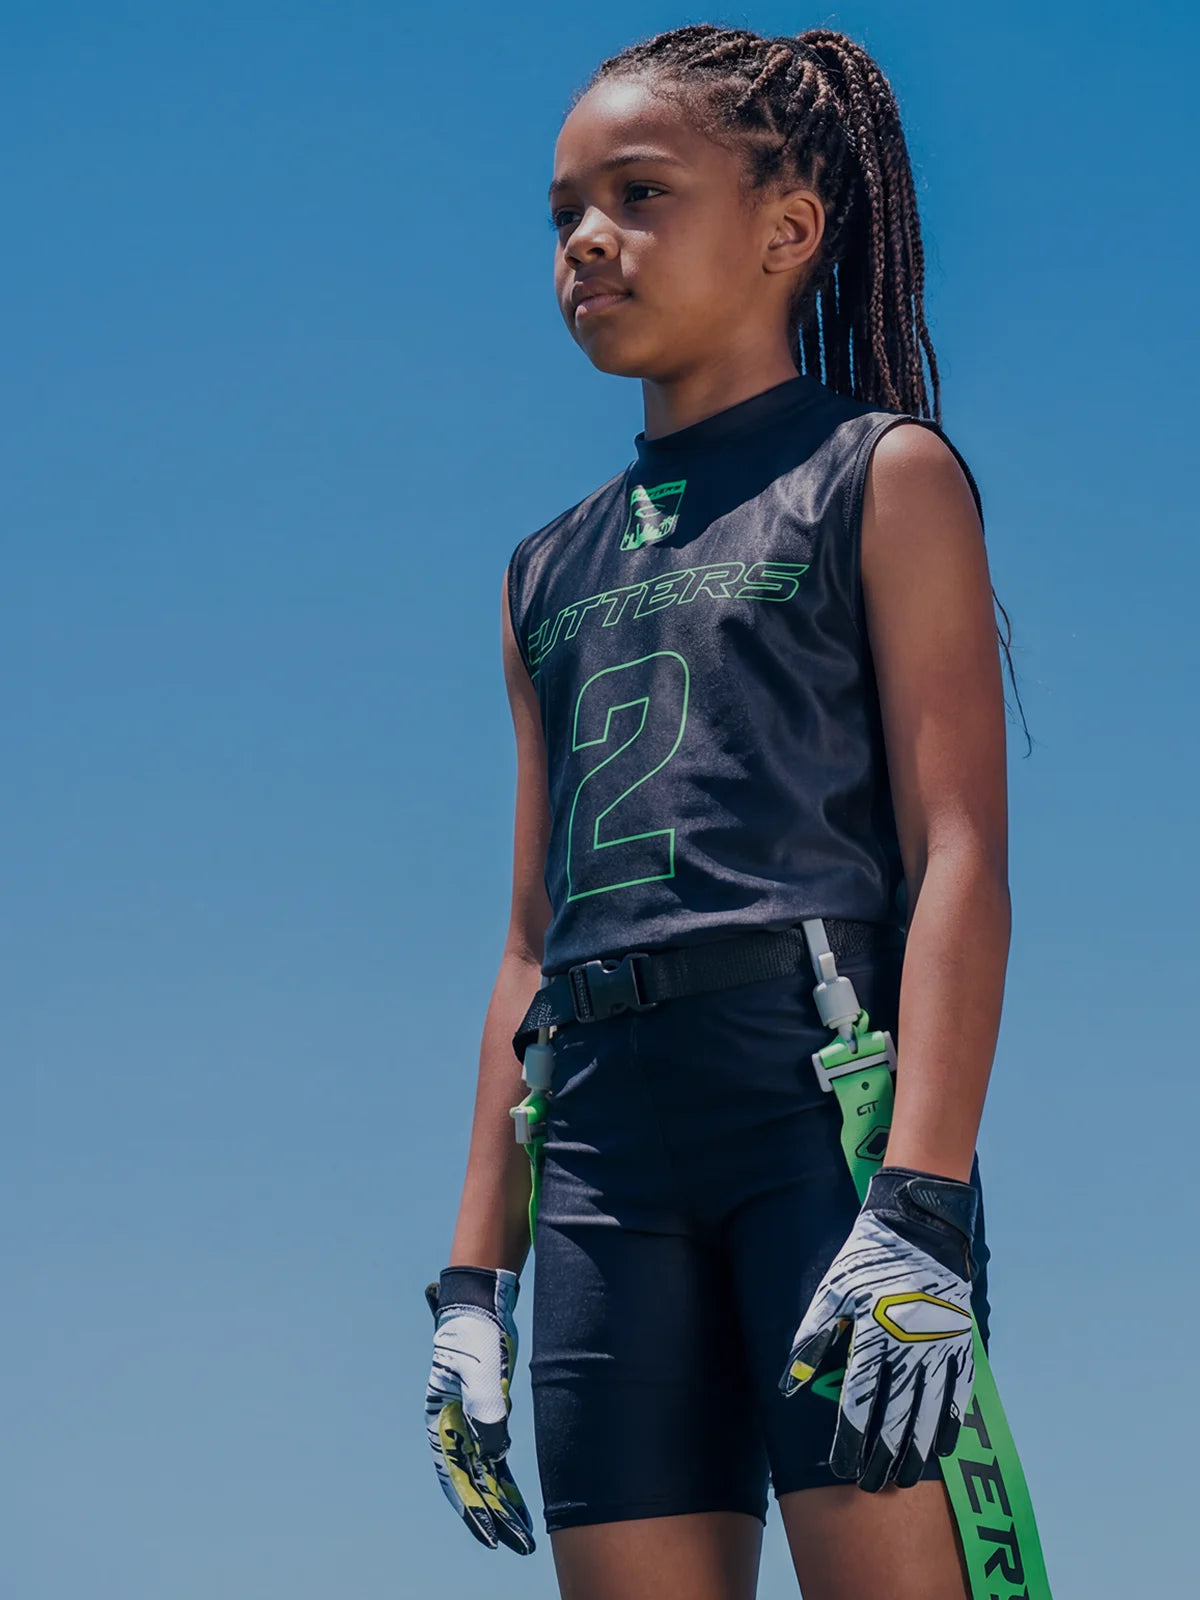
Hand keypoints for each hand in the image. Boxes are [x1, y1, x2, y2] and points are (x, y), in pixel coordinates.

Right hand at [424, 1265, 535, 1552]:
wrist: (480, 1305)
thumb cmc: (475, 1335)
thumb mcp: (480, 1372)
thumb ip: (486, 1411)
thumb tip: (495, 1454)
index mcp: (441, 1422)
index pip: (457, 1477)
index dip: (474, 1509)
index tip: (491, 1537)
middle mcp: (452, 1428)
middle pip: (473, 1481)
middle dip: (494, 1515)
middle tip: (519, 1544)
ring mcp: (469, 1421)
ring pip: (486, 1472)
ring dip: (502, 1502)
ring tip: (522, 1533)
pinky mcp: (488, 1411)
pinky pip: (495, 1454)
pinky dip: (506, 1478)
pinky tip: (518, 1499)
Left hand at [779, 1166, 976, 1491]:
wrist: (920, 1227)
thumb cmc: (867, 1259)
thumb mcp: (832, 1292)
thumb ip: (813, 1339)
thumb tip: (789, 1383)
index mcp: (875, 1335)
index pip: (861, 1401)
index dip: (852, 1439)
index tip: (842, 1468)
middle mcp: (910, 1348)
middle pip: (897, 1416)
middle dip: (883, 1456)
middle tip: (871, 1485)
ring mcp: (941, 1348)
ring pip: (929, 1412)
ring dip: (916, 1450)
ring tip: (903, 1479)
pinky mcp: (960, 1343)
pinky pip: (958, 1393)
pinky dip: (950, 1422)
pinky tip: (941, 1447)